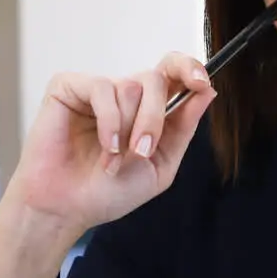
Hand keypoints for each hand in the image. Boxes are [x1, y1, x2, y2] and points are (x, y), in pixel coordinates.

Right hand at [1, 51, 216, 239]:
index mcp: (148, 110)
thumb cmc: (107, 191)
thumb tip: (208, 91)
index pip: (174, 72)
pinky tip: (105, 146)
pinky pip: (103, 89)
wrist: (67, 208)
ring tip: (114, 159)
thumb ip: (183, 128)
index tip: (201, 83)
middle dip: (155, 117)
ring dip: (128, 128)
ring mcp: (97, 90)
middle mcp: (124, 96)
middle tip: (143, 150)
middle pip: (156, 78)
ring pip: (131, 86)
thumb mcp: (160, 165)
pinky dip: (109, 122)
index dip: (190, 69)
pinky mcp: (68, 88)